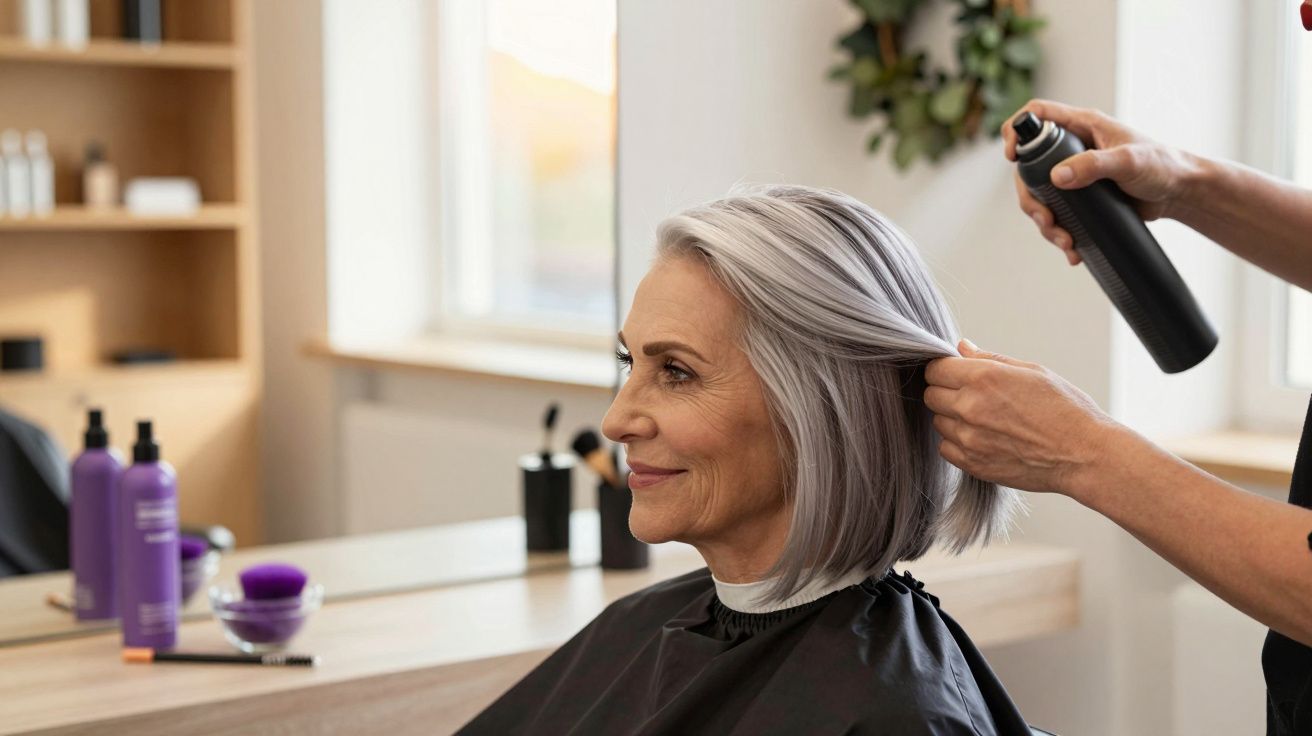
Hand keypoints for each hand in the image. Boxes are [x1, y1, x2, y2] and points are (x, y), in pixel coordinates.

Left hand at [923, 339, 1122, 496]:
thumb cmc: (1065, 409)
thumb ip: (990, 359)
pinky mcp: (972, 464)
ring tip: (984, 419)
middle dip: (945, 392)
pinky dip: (957, 442)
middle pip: (931, 395)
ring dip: (952, 418)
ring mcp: (969, 438)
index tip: (955, 373)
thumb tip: (962, 347)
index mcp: (983, 378)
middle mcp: (970, 407)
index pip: (936, 369)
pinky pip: (946, 448)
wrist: (1084, 455)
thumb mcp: (1032, 371)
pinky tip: (982, 438)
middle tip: (971, 395)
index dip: (944, 369)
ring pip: (938, 422)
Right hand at [1002, 98, 1200, 266]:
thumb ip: (1093, 165)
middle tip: (1044, 219)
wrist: (1180, 192)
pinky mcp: (1081, 197)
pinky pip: (1058, 213)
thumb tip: (1057, 176)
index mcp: (1082, 126)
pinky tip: (1071, 249)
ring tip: (1065, 241)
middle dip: (1030, 198)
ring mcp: (1075, 173)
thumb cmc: (1162, 165)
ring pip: (1041, 196)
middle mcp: (1073, 147)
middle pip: (1030, 167)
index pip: (1038, 114)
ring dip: (1045, 222)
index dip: (1018, 129)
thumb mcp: (1129, 161)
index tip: (1012, 155)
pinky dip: (1060, 232)